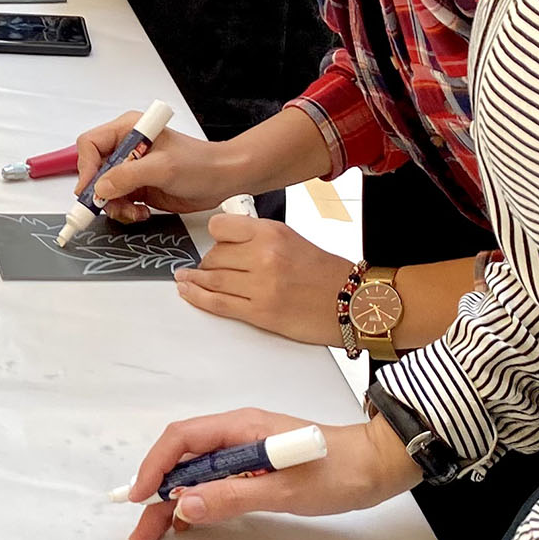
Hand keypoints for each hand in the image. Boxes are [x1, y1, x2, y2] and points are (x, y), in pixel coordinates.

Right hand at [75, 117, 243, 221]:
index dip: (86, 167)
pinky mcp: (138, 187)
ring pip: (104, 191)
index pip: (90, 144)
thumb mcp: (163, 168)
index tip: (91, 189)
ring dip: (115, 206)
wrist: (223, 180)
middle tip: (110, 207)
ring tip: (134, 211)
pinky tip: (142, 212)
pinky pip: (118, 202)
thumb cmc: (200, 164)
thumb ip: (128, 176)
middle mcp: (126, 148)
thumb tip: (100, 188)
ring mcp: (131, 169)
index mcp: (129, 130)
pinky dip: (125, 211)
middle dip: (101, 192)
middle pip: (94, 171)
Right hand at [118, 409, 418, 539]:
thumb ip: (232, 496)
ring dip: (175, 498)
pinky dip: (199, 500)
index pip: (181, 440)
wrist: (379, 466)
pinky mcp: (257, 467)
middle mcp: (237, 434)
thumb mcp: (284, 491)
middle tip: (143, 530)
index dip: (154, 467)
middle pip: (183, 458)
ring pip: (197, 471)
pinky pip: (216, 480)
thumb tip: (184, 506)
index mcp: (239, 428)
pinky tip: (192, 523)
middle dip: (157, 490)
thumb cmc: (338, 472)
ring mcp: (246, 450)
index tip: (138, 497)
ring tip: (158, 532)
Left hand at [176, 214, 352, 344]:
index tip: (214, 242)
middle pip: (214, 255)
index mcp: (271, 232)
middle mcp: (264, 256)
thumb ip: (257, 236)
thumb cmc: (324, 272)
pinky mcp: (261, 313)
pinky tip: (188, 291)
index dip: (215, 236)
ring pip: (212, 279)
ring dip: (194, 279)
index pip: (220, 227)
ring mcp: (261, 286)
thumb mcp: (290, 238)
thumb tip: (224, 242)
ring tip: (184, 278)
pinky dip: (198, 297)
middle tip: (208, 266)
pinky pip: (219, 304)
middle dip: (208, 262)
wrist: (353, 302)